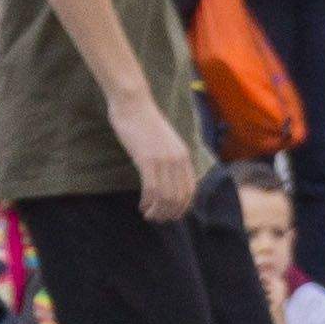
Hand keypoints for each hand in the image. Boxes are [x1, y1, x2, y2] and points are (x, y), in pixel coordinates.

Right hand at [112, 91, 198, 221]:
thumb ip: (169, 156)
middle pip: (179, 196)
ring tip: (149, 216)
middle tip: (158, 219)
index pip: (191, 189)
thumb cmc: (143, 121)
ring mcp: (163, 160)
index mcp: (184, 155)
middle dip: (170, 212)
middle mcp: (178, 159)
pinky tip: (142, 206)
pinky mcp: (147, 160)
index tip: (172, 214)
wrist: (133, 104)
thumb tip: (166, 175)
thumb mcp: (163, 141)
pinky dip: (148, 202)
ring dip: (158, 210)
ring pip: (166, 196)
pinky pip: (152, 189)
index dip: (183, 206)